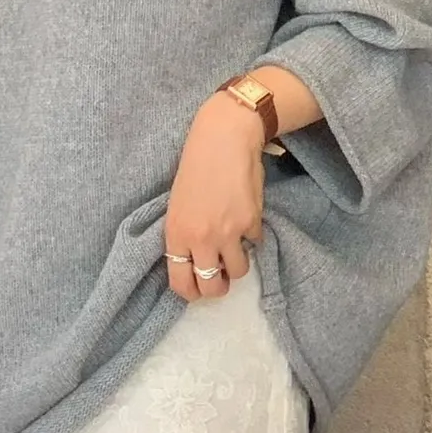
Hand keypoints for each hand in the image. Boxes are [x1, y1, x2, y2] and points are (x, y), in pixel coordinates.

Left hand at [165, 93, 265, 301]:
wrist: (224, 139)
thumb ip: (184, 235)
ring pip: (239, 272)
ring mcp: (228, 232)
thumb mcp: (178, 206)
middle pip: (211, 287)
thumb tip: (196, 261)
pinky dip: (253, 236)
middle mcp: (200, 239)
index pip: (180, 283)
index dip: (192, 293)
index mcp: (176, 234)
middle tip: (222, 277)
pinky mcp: (252, 223)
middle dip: (218, 287)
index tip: (199, 289)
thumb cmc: (196, 167)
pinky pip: (255, 244)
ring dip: (238, 263)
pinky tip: (246, 216)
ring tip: (235, 246)